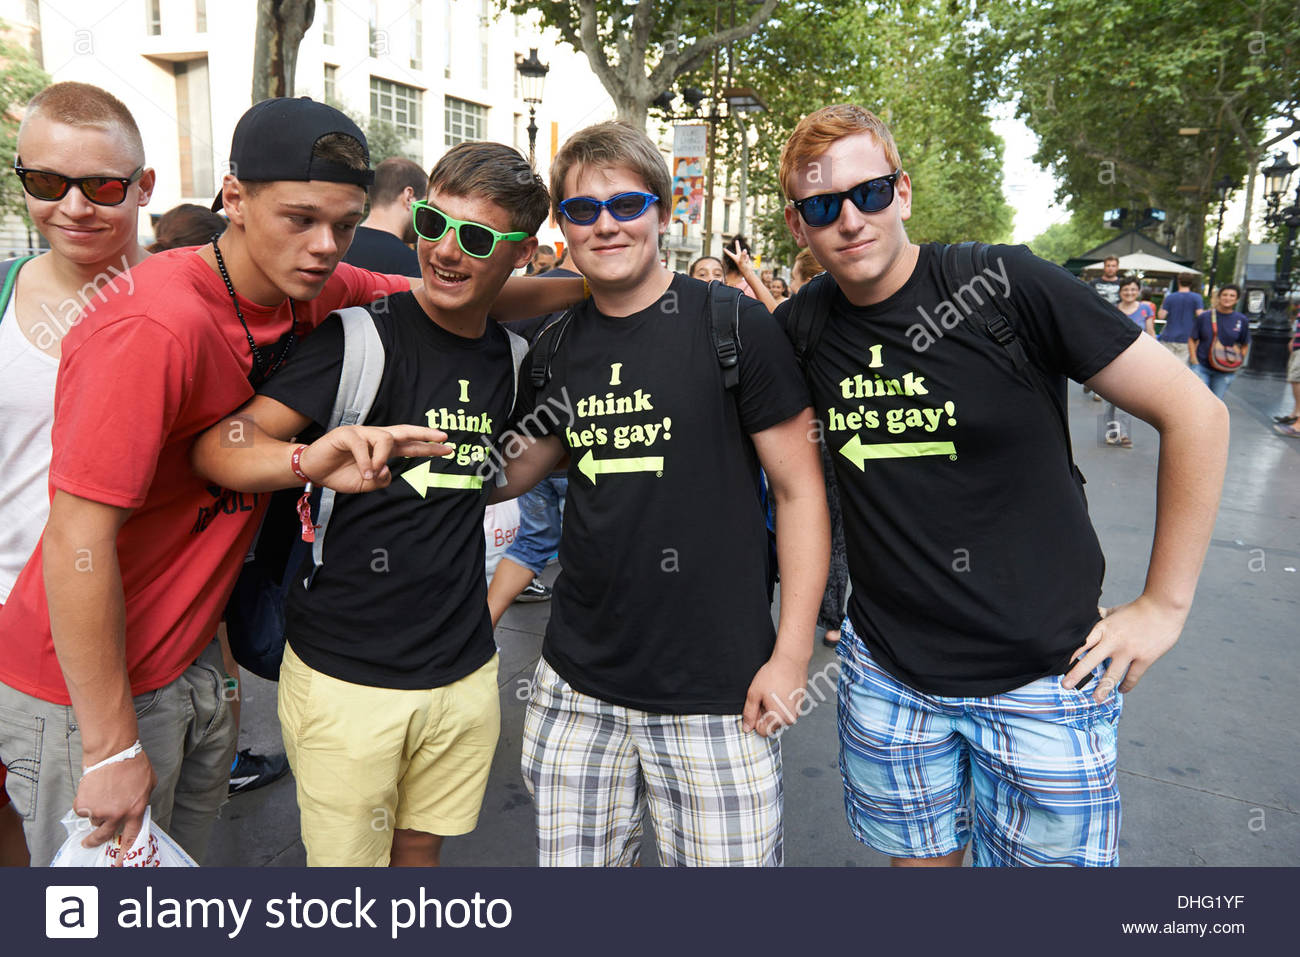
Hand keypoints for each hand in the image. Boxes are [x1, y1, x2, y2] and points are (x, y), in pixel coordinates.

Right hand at [73, 752, 156, 861]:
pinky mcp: (84, 804)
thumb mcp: (149, 783)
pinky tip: (92, 790)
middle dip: (96, 841)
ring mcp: (99, 811)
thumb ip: (141, 799)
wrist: (113, 752)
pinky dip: (85, 803)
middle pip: (104, 836)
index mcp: (136, 810)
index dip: (125, 853)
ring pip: (94, 820)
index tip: (119, 863)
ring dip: (95, 812)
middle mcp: (117, 815)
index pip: (132, 837)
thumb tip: (135, 808)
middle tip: (89, 842)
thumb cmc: (133, 764)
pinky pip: (82, 810)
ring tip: (101, 794)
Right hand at [299, 425, 449, 492]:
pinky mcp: (346, 434)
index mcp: (383, 449)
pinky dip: (365, 462)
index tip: (448, 448)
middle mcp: (375, 437)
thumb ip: (381, 479)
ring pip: (385, 439)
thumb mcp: (366, 483)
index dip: (428, 446)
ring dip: (382, 459)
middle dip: (424, 433)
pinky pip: (362, 446)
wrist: (314, 471)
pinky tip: (363, 473)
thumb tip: (387, 471)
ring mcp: (362, 433)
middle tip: (443, 437)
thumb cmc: (340, 474)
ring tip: (372, 475)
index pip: (410, 445)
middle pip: (404, 431)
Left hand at [722, 240, 752, 275]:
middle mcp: (738, 257)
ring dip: (745, 258)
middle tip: (736, 240)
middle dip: (737, 245)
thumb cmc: (743, 267)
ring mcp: (742, 258)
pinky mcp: (746, 258)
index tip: (723, 249)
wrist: (747, 271)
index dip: (727, 251)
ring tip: (745, 262)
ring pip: (744, 254)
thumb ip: (743, 255)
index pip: (730, 254)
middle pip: (738, 249)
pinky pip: (747, 256)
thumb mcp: (742, 261)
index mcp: (735, 258)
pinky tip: (747, 262)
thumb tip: (744, 250)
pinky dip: (747, 259)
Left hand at [742, 652, 809, 736]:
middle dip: (765, 713)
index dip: (756, 720)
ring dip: (773, 708)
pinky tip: (780, 689)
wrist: (791, 660)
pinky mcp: (800, 702)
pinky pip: (787, 708)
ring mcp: (797, 710)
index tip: (756, 706)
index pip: (763, 731)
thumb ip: (749, 713)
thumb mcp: (754, 694)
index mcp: (779, 718)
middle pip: (771, 724)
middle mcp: (791, 718)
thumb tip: (747, 728)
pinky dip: (781, 702)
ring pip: (779, 716)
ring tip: (772, 692)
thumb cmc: (773, 674)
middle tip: (763, 697)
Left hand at [1062, 594, 1186, 701]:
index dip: (1070, 655)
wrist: (1164, 607)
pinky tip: (1121, 690)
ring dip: (1103, 689)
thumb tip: (1086, 618)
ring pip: (1112, 675)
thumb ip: (1100, 618)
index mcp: (1103, 628)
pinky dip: (1126, 685)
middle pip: (1091, 661)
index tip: (1057, 665)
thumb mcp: (1114, 611)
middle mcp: (1113, 641)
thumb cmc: (1137, 609)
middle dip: (1077, 674)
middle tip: (1065, 686)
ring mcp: (1129, 651)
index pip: (1082, 643)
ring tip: (1096, 699)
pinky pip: (1132, 677)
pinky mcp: (1144, 658)